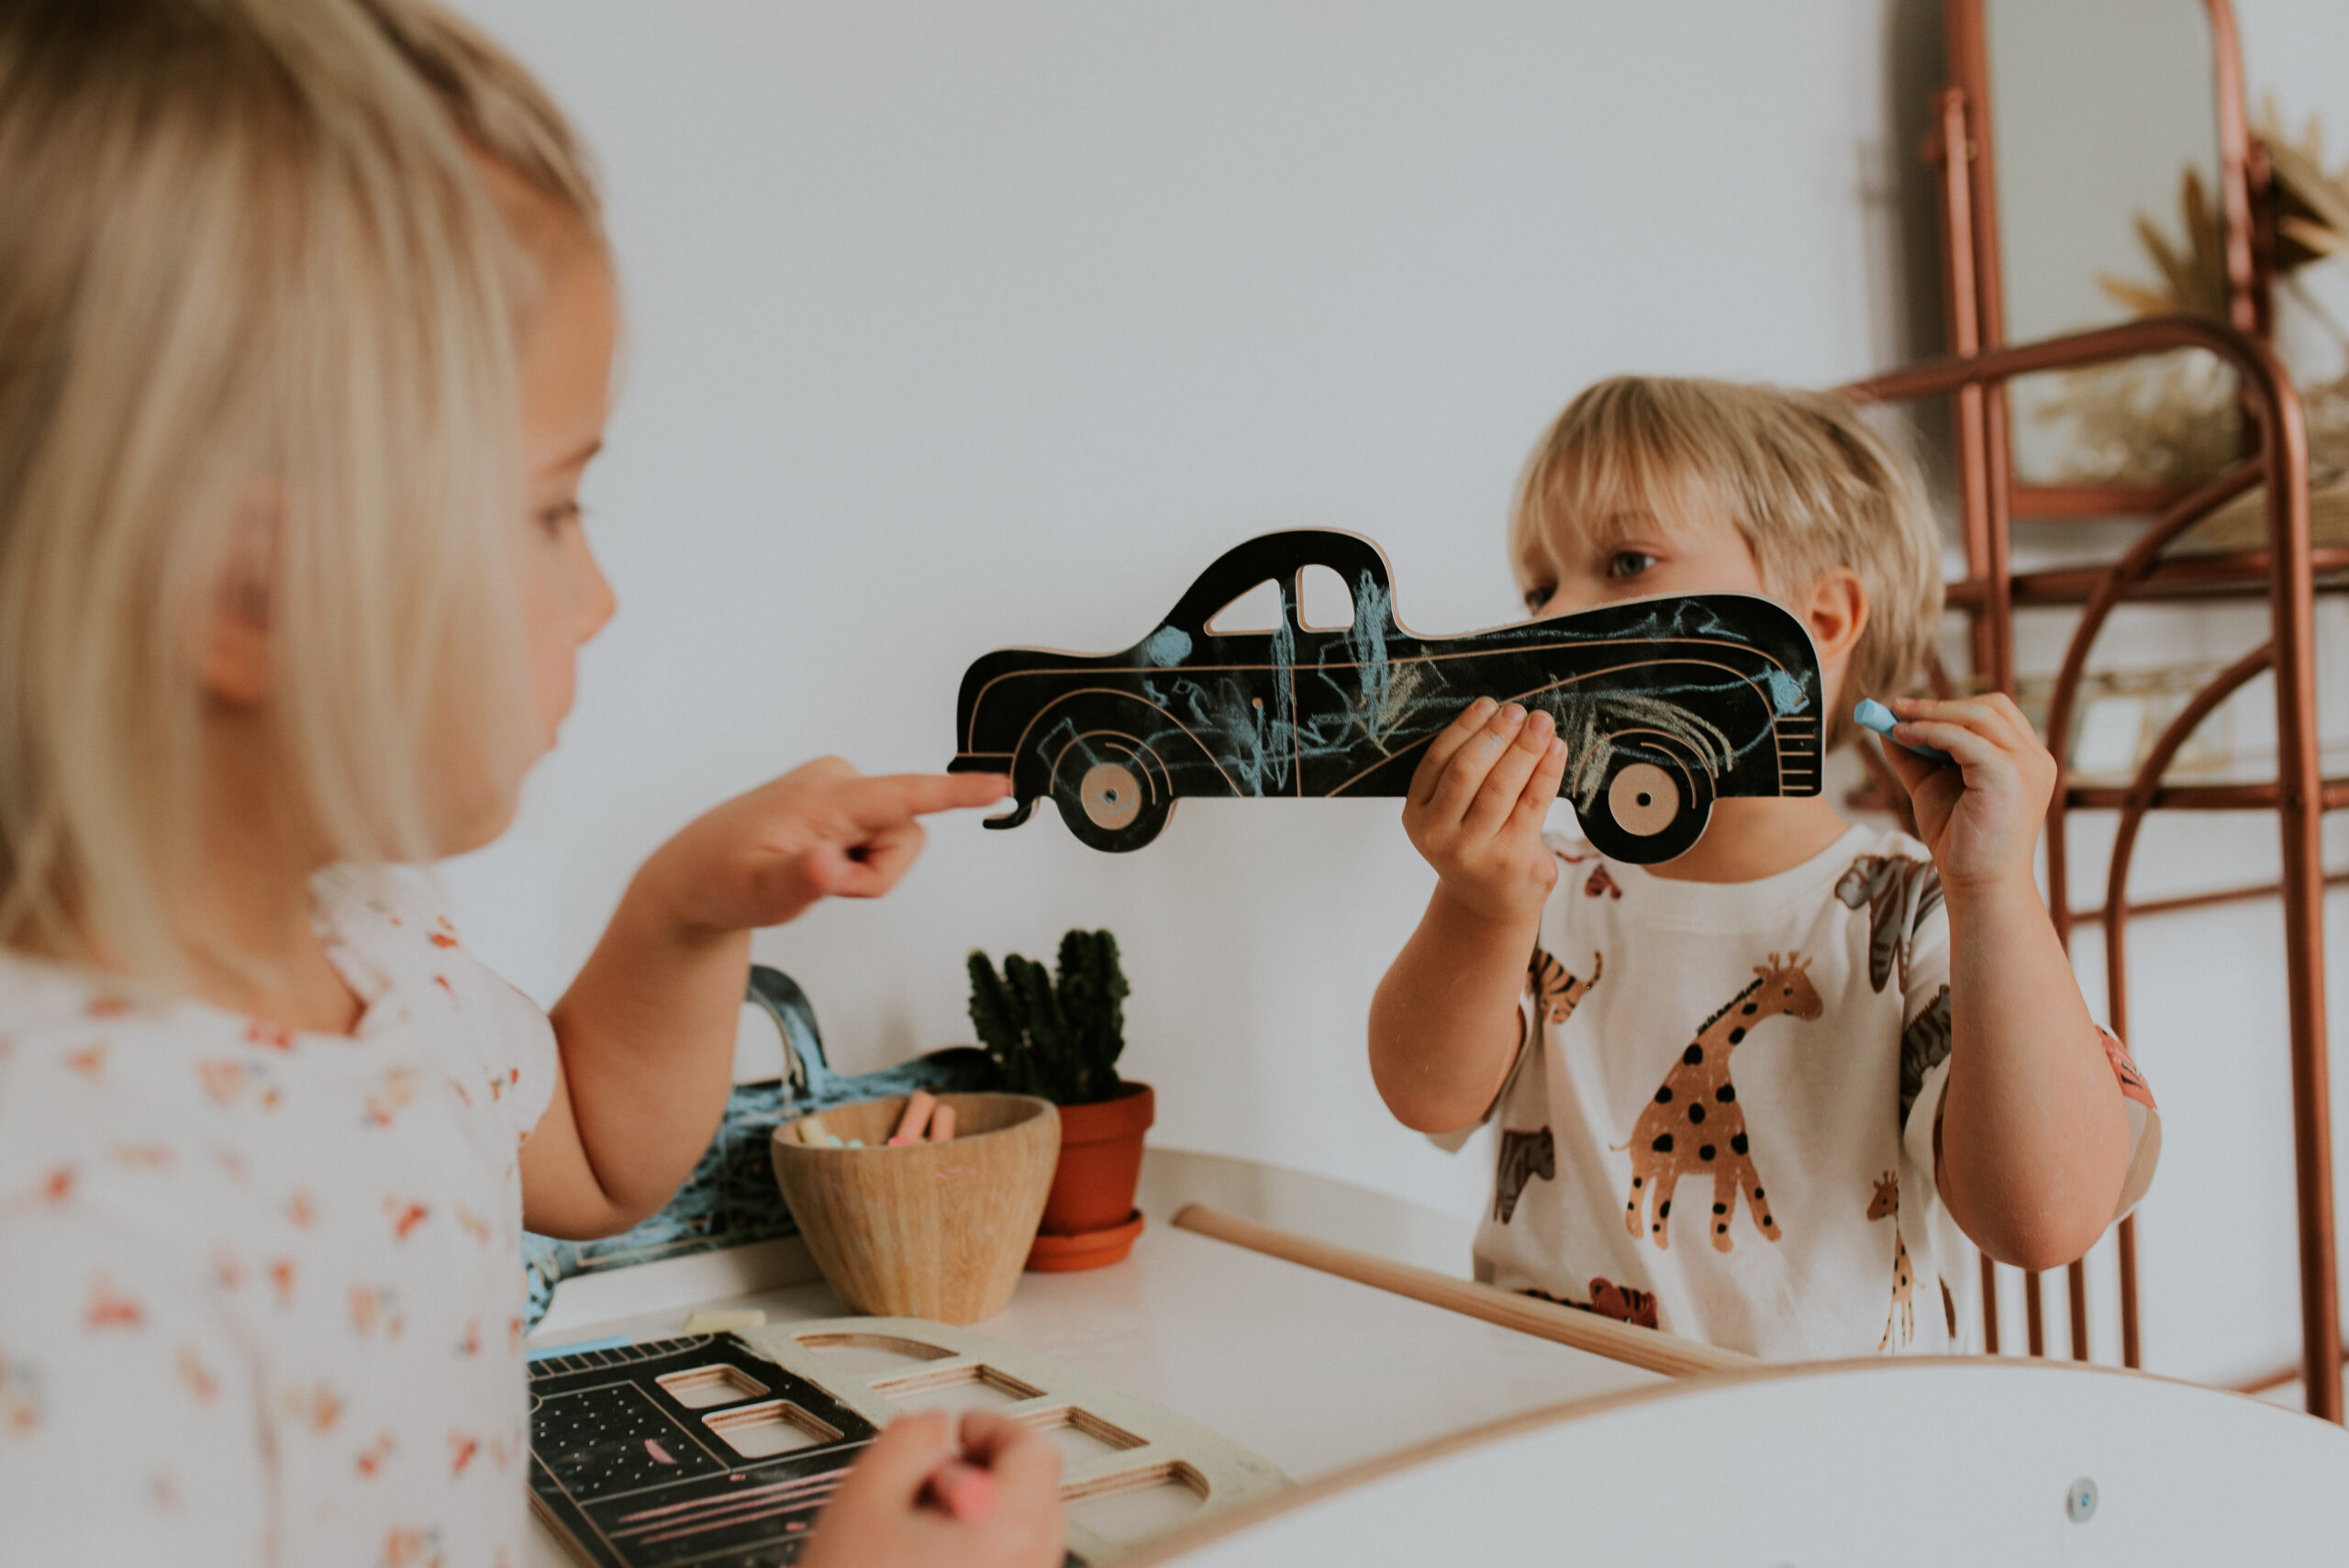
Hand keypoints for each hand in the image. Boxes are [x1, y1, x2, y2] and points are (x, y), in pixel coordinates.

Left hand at [646, 757, 1009, 934]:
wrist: (698, 873)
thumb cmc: (723, 881)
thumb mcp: (756, 894)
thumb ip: (796, 879)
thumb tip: (827, 865)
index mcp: (821, 797)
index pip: (901, 794)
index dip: (955, 792)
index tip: (999, 784)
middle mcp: (837, 781)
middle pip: (905, 835)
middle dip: (875, 876)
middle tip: (822, 886)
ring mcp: (842, 789)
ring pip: (896, 840)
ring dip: (866, 871)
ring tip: (816, 872)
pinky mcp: (845, 801)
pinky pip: (881, 839)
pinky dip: (857, 862)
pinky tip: (819, 860)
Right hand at [799, 1411, 1064, 1567]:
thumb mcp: (864, 1498)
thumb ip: (910, 1441)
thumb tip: (936, 1427)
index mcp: (1010, 1534)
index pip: (1035, 1454)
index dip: (993, 1428)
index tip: (959, 1430)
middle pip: (1037, 1498)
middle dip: (988, 1475)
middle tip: (932, 1479)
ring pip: (1022, 1541)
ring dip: (982, 1519)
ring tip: (914, 1534)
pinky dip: (978, 1558)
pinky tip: (920, 1565)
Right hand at [1402, 699, 1567, 923]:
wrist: (1489, 904)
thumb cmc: (1474, 845)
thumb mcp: (1449, 815)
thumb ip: (1460, 775)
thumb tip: (1498, 716)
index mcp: (1417, 816)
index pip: (1438, 761)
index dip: (1465, 727)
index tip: (1489, 704)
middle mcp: (1439, 835)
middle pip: (1467, 771)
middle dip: (1495, 734)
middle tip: (1518, 710)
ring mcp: (1475, 850)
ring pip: (1501, 785)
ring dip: (1525, 748)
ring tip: (1542, 723)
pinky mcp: (1512, 859)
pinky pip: (1533, 804)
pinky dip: (1547, 771)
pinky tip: (1556, 750)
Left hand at [1878, 694, 2054, 894]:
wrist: (1979, 885)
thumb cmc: (1961, 842)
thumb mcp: (1933, 786)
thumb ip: (1916, 755)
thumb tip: (1887, 723)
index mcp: (2026, 760)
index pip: (1995, 714)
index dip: (1952, 706)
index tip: (1908, 709)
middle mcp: (2035, 759)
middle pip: (1992, 707)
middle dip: (1941, 704)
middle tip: (1897, 708)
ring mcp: (2027, 765)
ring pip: (1978, 717)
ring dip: (1931, 714)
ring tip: (1895, 722)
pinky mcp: (2008, 775)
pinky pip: (1963, 739)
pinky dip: (1929, 732)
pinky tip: (1902, 737)